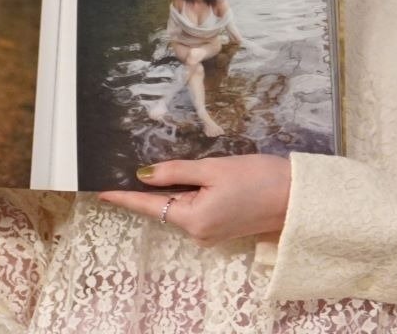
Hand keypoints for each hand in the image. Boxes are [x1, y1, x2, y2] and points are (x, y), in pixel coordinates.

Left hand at [98, 155, 290, 246]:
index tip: (100, 190)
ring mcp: (210, 234)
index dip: (124, 197)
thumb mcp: (213, 169)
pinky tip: (192, 179)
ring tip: (168, 166)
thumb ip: (176, 172)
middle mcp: (197, 233)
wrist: (296, 198)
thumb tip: (143, 175)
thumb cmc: (258, 179)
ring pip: (181, 207)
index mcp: (192, 219)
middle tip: (131, 162)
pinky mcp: (222, 229)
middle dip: (153, 188)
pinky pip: (196, 211)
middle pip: (165, 206)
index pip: (149, 206)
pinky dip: (190, 195)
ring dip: (174, 190)